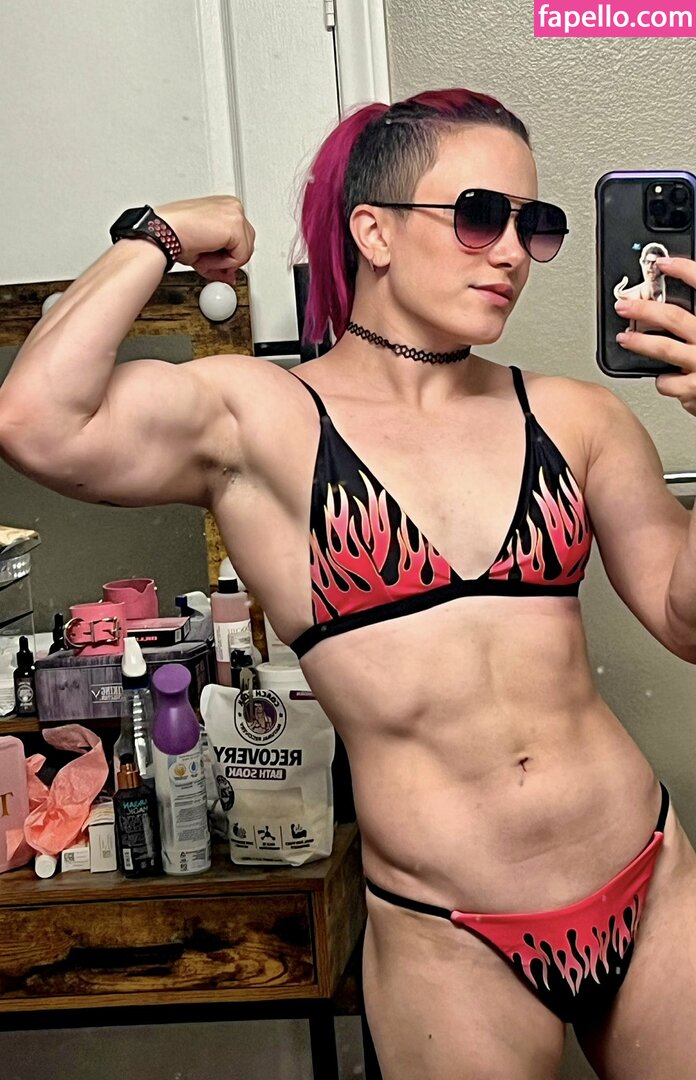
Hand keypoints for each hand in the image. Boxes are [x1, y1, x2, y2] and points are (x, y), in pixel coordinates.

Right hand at [154, 195, 255, 282]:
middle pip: (247, 244)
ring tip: (204, 256)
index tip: (213, 261)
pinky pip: (240, 256)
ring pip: (245, 251)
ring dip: (224, 262)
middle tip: (207, 261)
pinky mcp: (235, 226)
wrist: (164, 232)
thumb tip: (231, 276)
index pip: (242, 237)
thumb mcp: (205, 249)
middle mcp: (233, 207)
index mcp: (226, 207)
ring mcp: (235, 214)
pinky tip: (206, 255)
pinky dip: (223, 263)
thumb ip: (222, 260)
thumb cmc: (175, 234)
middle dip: (229, 260)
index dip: (229, 255)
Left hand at [614, 257, 695, 414]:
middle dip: (644, 310)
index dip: (684, 270)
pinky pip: (667, 382)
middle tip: (624, 306)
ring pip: (664, 348)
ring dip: (639, 342)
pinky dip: (662, 380)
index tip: (663, 264)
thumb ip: (694, 318)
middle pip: (674, 317)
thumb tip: (665, 308)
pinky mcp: (694, 389)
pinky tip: (664, 379)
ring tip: (624, 338)